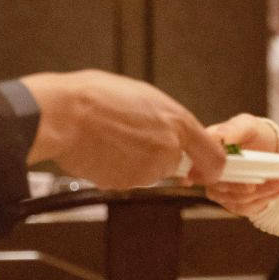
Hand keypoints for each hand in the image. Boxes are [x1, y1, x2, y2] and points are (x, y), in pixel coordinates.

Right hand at [21, 70, 224, 188]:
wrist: (64, 114)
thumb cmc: (95, 98)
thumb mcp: (141, 95)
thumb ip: (163, 117)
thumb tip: (166, 126)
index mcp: (177, 122)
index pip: (214, 156)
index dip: (211, 167)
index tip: (206, 171)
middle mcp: (167, 149)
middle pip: (173, 164)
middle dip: (157, 158)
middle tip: (132, 140)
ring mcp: (146, 170)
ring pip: (148, 172)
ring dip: (134, 162)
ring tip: (110, 139)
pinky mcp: (125, 184)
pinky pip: (126, 180)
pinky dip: (115, 169)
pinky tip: (100, 150)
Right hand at [203, 114, 278, 216]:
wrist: (267, 151)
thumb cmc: (253, 135)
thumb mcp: (247, 125)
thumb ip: (234, 129)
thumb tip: (219, 136)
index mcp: (205, 151)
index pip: (202, 163)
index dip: (216, 169)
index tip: (237, 168)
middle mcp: (207, 173)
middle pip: (219, 185)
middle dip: (244, 183)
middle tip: (265, 178)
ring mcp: (218, 190)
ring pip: (235, 198)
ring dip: (261, 191)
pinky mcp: (232, 203)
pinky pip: (246, 206)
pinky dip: (265, 198)